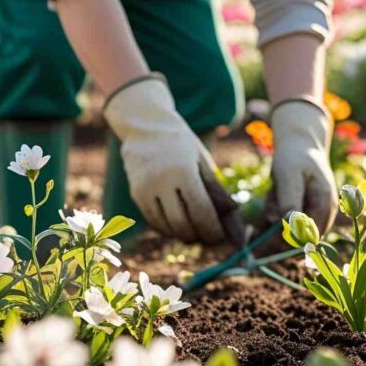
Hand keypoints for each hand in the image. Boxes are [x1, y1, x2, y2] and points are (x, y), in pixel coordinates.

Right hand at [104, 75, 243, 242]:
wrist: (145, 126)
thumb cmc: (181, 143)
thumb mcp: (202, 159)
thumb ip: (214, 187)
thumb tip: (229, 215)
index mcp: (183, 170)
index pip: (200, 210)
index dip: (211, 228)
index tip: (219, 236)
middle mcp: (161, 181)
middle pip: (181, 223)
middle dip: (196, 235)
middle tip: (207, 238)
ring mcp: (144, 188)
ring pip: (165, 225)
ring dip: (181, 234)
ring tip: (194, 233)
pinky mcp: (135, 193)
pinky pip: (152, 219)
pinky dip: (166, 227)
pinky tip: (177, 227)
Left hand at [269, 99, 337, 233]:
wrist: (298, 143)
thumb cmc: (295, 157)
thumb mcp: (289, 176)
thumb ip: (290, 200)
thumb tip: (290, 225)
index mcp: (325, 203)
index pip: (311, 235)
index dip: (290, 236)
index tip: (272, 222)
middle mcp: (324, 211)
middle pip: (299, 234)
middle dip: (280, 221)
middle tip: (272, 201)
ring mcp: (314, 211)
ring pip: (289, 226)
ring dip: (276, 213)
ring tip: (274, 191)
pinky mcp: (303, 209)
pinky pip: (285, 218)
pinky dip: (276, 208)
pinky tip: (276, 192)